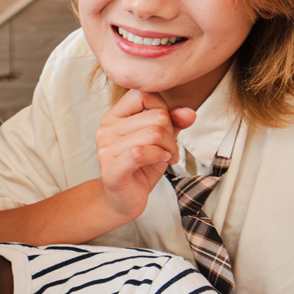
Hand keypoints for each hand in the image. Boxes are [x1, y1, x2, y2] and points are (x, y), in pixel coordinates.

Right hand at [95, 91, 196, 223]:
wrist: (123, 199)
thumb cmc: (140, 167)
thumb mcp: (161, 140)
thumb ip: (173, 122)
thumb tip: (188, 113)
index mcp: (114, 117)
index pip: (143, 94)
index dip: (163, 108)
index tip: (165, 127)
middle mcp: (106, 129)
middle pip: (155, 116)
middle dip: (171, 134)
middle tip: (169, 149)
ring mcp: (106, 148)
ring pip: (153, 134)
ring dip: (168, 148)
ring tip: (166, 157)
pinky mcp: (111, 167)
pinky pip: (142, 152)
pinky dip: (159, 156)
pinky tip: (160, 161)